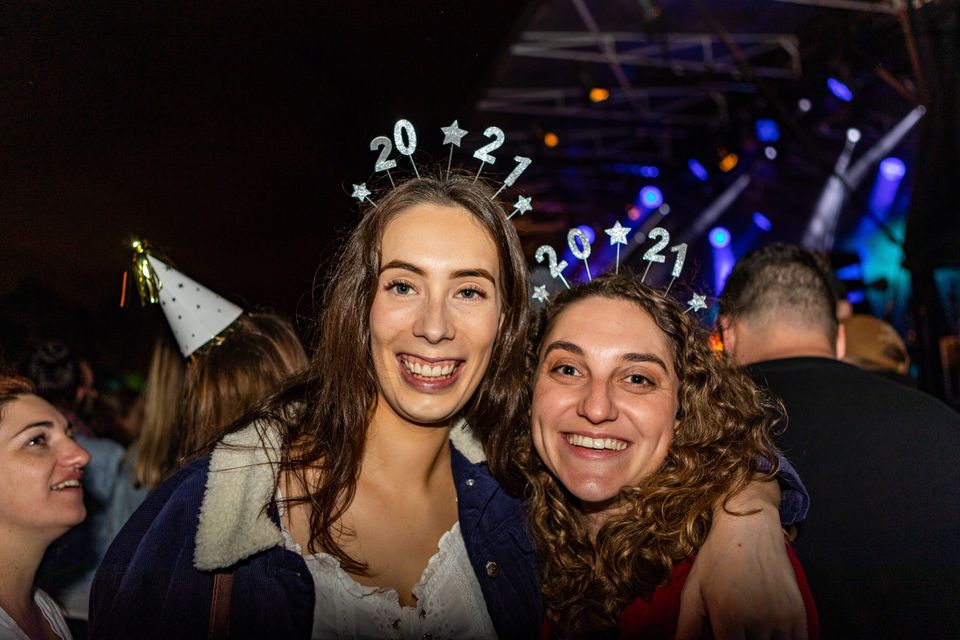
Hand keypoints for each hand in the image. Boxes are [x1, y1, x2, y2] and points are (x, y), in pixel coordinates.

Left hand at [676, 480, 806, 639]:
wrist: (750, 525)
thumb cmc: (717, 555)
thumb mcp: (694, 589)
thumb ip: (687, 627)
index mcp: (728, 618)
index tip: (719, 633)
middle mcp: (758, 621)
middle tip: (732, 628)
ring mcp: (782, 618)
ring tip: (747, 628)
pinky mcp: (799, 613)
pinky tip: (768, 633)